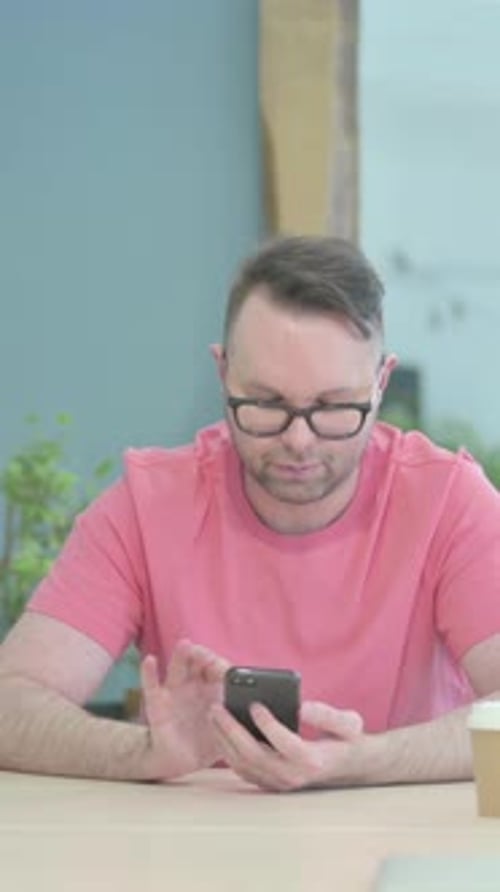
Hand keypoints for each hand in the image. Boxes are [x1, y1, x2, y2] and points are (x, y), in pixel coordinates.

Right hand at [141, 639, 229, 779]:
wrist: (179, 761)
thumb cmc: (206, 740)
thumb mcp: (228, 730)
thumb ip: (242, 722)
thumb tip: (266, 716)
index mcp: (211, 689)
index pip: (218, 669)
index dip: (222, 666)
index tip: (228, 670)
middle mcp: (193, 685)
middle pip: (198, 664)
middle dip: (204, 655)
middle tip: (208, 653)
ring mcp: (175, 693)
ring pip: (178, 669)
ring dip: (181, 656)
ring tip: (185, 645)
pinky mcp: (158, 705)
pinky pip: (152, 687)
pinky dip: (149, 673)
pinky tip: (150, 660)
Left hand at [210, 699, 363, 791]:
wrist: (346, 765)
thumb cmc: (345, 739)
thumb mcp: (348, 723)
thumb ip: (326, 714)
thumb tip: (301, 708)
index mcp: (313, 760)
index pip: (286, 744)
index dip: (269, 725)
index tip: (254, 704)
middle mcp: (293, 775)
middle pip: (255, 755)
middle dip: (232, 730)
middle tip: (218, 707)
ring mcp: (279, 783)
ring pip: (244, 764)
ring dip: (224, 739)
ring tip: (214, 714)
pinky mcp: (268, 783)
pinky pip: (242, 769)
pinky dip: (228, 750)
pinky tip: (220, 730)